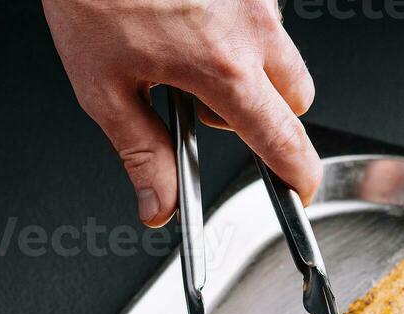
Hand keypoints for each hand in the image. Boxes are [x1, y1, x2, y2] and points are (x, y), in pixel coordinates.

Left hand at [42, 0, 321, 224]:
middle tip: (206, 106)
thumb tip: (159, 204)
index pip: (282, 139)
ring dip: (249, 67)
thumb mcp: (104, 89)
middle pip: (295, 98)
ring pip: (279, 51)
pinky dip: (234, 27)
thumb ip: (141, 153)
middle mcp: (250, 24)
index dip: (297, 173)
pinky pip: (259, 12)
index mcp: (221, 66)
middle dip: (266, 115)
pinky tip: (188, 18)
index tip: (298, 190)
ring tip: (186, 52)